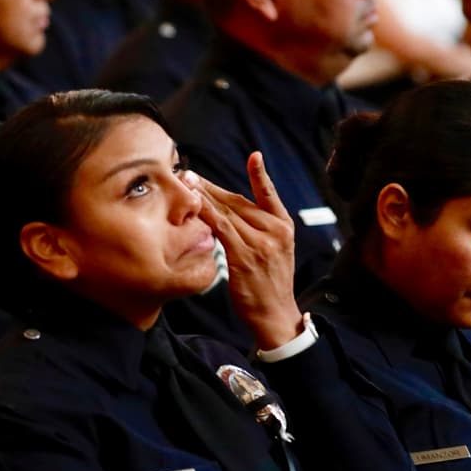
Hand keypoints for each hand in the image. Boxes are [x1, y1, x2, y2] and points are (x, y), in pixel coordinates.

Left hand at [194, 152, 304, 349]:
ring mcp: (260, 244)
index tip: (254, 156)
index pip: (269, 195)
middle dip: (211, 188)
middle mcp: (274, 231)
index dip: (260, 175)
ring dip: (204, 197)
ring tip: (187, 184)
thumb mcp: (275, 251)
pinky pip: (221, 229)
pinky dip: (206, 215)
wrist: (275, 314)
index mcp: (284, 227)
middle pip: (238, 202)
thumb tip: (231, 212)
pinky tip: (193, 207)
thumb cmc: (270, 284)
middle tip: (191, 175)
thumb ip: (259, 230)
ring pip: (227, 213)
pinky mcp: (244, 257)